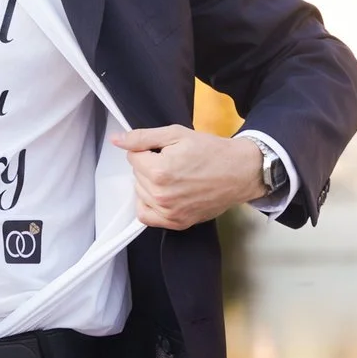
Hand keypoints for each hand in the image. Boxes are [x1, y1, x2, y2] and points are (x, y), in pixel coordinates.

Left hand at [110, 125, 266, 230]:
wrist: (240, 172)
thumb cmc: (212, 151)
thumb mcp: (177, 134)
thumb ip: (143, 137)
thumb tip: (116, 140)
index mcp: (159, 171)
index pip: (133, 157)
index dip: (148, 149)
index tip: (166, 150)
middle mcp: (161, 195)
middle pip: (136, 175)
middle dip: (149, 166)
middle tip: (173, 162)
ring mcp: (169, 212)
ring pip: (140, 193)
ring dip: (150, 184)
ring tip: (174, 177)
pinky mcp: (176, 223)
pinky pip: (147, 216)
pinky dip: (150, 204)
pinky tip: (163, 194)